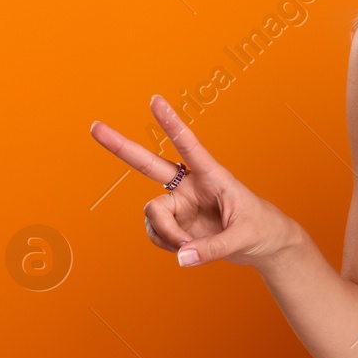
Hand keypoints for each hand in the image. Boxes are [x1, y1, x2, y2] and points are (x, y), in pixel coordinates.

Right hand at [89, 95, 302, 268]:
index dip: (171, 124)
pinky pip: (156, 233)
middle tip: (94, 126)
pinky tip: (185, 250)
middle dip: (121, 146)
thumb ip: (213, 248)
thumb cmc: (261, 230)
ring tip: (190, 247)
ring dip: (166, 234)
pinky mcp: (175, 223)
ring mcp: (179, 204)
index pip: (189, 145)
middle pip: (149, 164)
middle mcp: (190, 186)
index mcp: (213, 175)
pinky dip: (166, 245)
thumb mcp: (244, 237)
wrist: (263, 246)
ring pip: (153, 214)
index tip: (155, 100)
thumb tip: (181, 258)